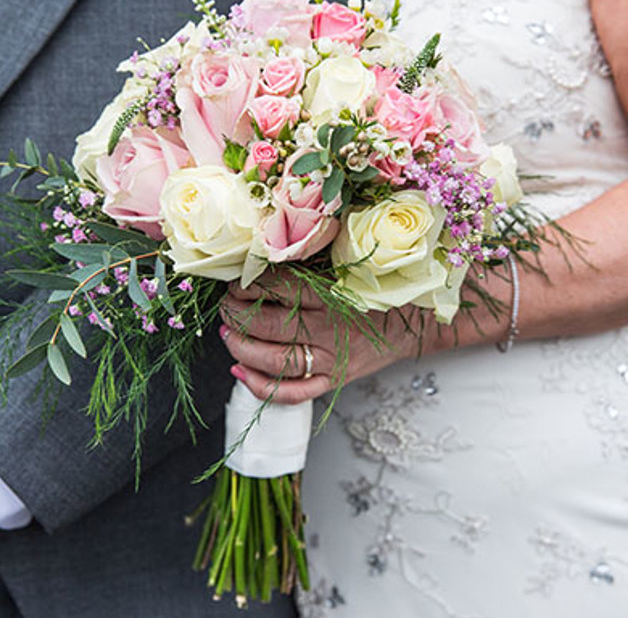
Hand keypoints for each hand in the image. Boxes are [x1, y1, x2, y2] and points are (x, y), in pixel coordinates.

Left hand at [219, 276, 427, 403]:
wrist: (418, 321)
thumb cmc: (382, 287)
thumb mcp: (350, 264)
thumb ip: (313, 257)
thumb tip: (268, 249)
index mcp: (333, 294)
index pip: (278, 289)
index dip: (249, 284)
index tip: (235, 279)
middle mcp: (330, 329)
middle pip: (269, 326)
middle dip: (236, 314)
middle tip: (224, 305)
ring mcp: (332, 359)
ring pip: (275, 361)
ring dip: (241, 347)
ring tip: (226, 332)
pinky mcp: (334, 380)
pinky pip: (293, 392)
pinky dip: (262, 386)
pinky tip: (240, 369)